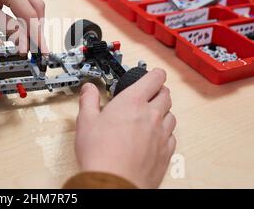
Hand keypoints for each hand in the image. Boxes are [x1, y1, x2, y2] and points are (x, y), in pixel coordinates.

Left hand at [0, 0, 47, 52]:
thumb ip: (9, 29)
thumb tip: (25, 44)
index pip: (29, 14)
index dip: (37, 35)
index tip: (41, 52)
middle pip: (36, 7)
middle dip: (37, 29)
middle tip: (37, 50)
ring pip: (32, 3)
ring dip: (32, 22)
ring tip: (29, 42)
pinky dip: (24, 14)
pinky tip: (22, 29)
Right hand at [75, 69, 175, 188]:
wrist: (114, 183)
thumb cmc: (100, 154)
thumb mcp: (86, 121)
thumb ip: (89, 100)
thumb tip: (89, 89)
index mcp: (132, 102)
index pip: (154, 78)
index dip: (154, 73)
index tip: (151, 74)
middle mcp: (151, 115)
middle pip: (166, 95)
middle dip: (158, 91)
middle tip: (148, 94)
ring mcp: (161, 135)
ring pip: (171, 115)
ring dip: (162, 112)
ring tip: (149, 116)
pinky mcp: (166, 153)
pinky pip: (171, 136)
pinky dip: (164, 133)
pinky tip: (153, 137)